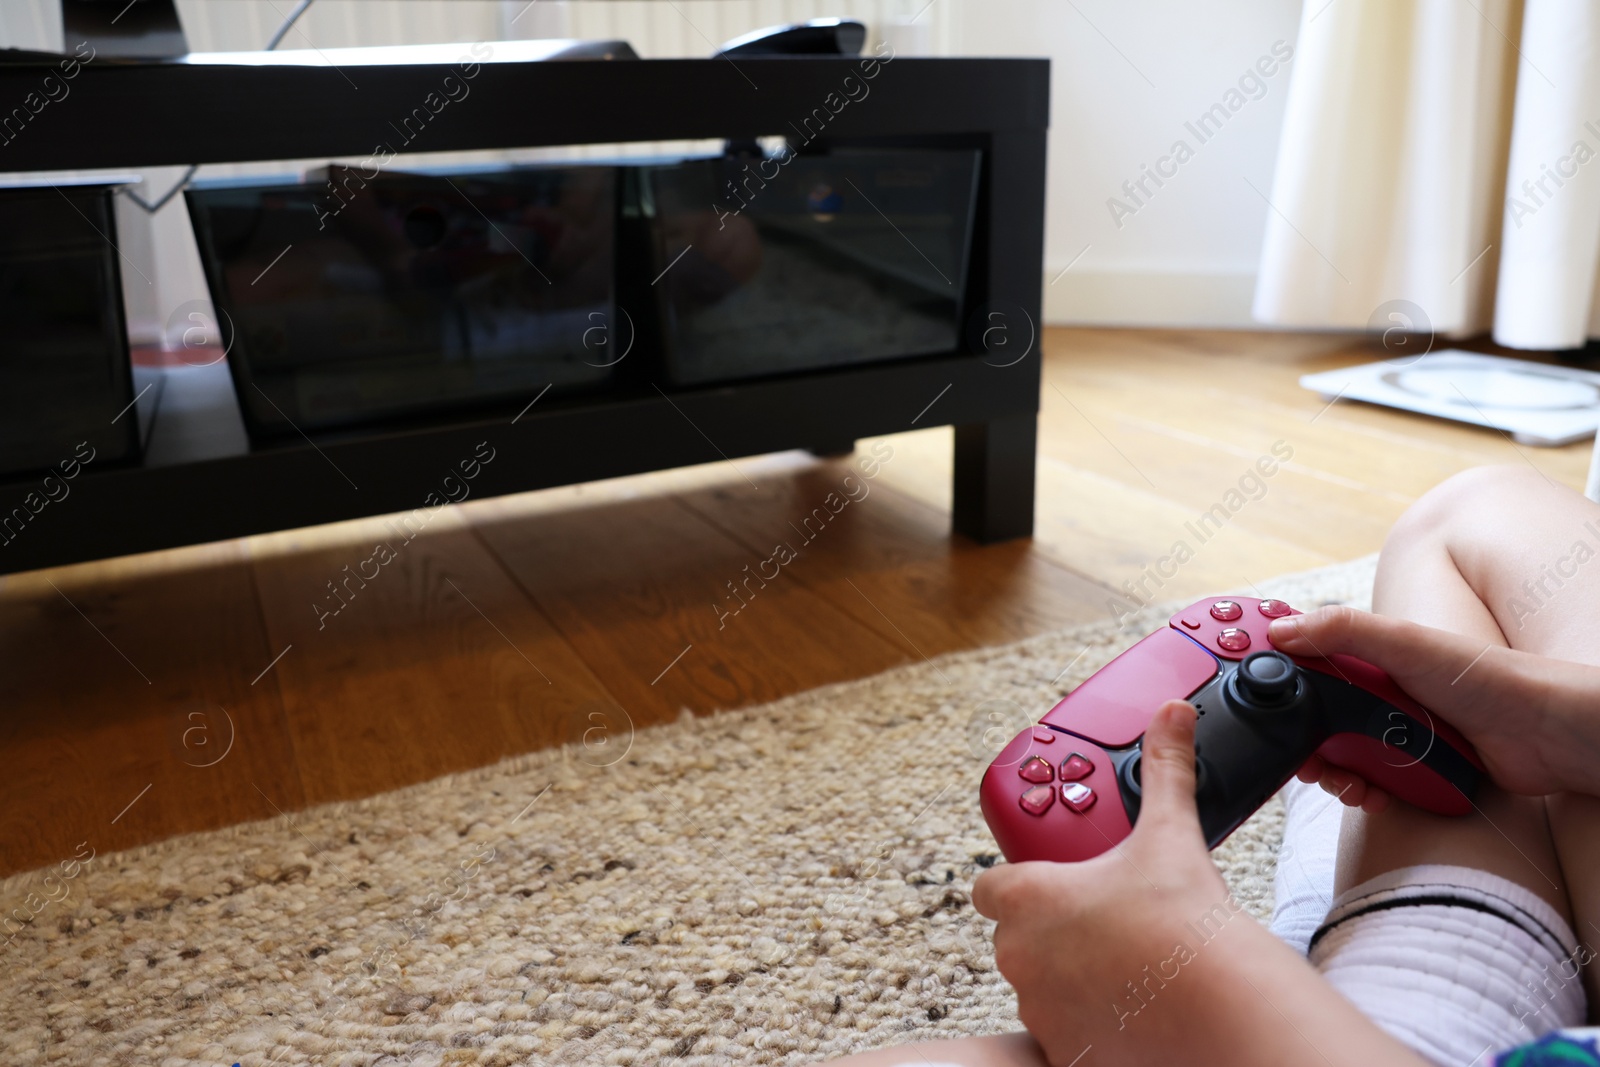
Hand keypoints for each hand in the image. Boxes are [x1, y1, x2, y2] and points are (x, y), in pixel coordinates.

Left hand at [971, 699, 1433, 1066]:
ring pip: (1039, 984)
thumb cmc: (1184, 924)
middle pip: (1017, 934)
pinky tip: (1130, 1004)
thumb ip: (1164, 768)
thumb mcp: (1169, 833)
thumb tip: (1172, 716)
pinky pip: (1062, 1030)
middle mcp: (1018, 955)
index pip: (990, 885)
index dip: (1017, 879)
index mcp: (1027, 897)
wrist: (1220, 1008)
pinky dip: (1088, 1019)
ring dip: (1069, 974)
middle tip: (1105, 919)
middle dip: (1054, 927)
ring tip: (1126, 961)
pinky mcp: (1062, 1049)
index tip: (1051, 880)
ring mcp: (1036, 1007)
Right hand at [1269, 606, 1594, 800]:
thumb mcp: (1404, 642)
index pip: (1303, 659)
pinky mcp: (1408, 768)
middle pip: (1311, 717)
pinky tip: (1371, 794)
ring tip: (1342, 780)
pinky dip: (1362, 793)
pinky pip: (1367, 785)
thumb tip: (1280, 628)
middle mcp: (1375, 692)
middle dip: (1299, 739)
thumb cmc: (1483, 678)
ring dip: (1331, 773)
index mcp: (1367, 655)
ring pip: (1336, 756)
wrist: (1541, 735)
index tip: (1243, 685)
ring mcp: (1391, 731)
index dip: (1273, 672)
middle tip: (1297, 754)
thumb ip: (1341, 630)